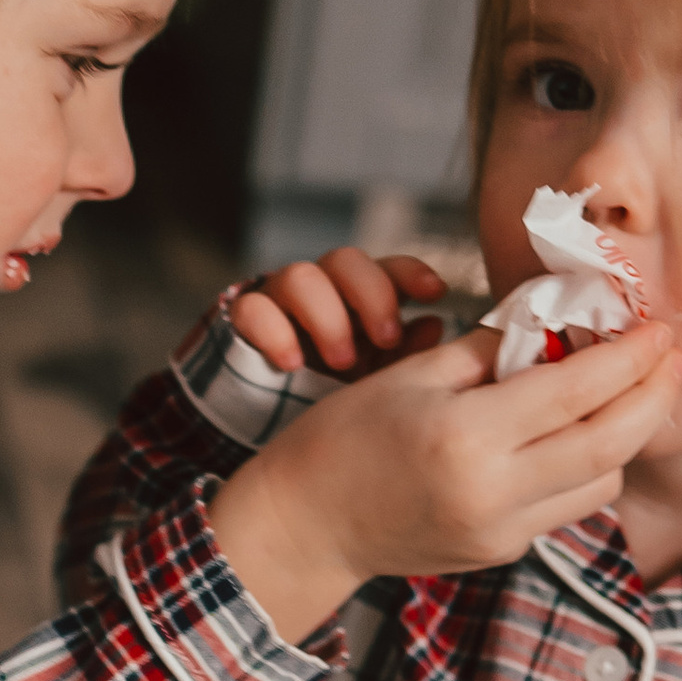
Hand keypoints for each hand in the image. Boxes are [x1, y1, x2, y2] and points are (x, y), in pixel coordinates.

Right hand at [209, 316, 679, 644]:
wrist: (305, 526)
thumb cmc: (344, 436)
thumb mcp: (411, 375)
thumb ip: (489, 349)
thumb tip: (553, 321)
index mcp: (467, 436)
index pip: (575, 390)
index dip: (627, 356)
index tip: (656, 327)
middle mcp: (493, 491)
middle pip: (610, 443)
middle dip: (654, 396)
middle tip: (673, 356)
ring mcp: (501, 530)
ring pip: (601, 481)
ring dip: (627, 434)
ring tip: (629, 391)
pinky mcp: (501, 550)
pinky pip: (567, 505)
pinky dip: (588, 464)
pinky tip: (581, 431)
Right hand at [228, 248, 444, 376]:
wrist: (270, 421)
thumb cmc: (336, 393)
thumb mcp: (378, 381)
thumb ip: (407, 357)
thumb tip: (435, 325)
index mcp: (361, 298)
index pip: (389, 267)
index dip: (412, 272)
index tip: (436, 293)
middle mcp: (322, 287)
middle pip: (345, 259)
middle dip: (371, 295)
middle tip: (387, 338)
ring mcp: (280, 298)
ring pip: (299, 276)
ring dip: (326, 317)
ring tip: (343, 363)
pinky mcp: (244, 318)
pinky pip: (252, 308)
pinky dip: (274, 332)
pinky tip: (292, 364)